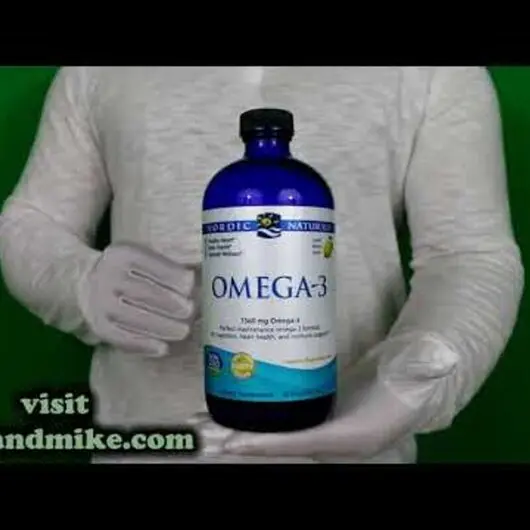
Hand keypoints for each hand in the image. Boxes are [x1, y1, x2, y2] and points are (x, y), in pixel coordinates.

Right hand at [77, 242, 198, 356]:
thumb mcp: (137, 257)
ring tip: (183, 331)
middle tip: (190, 311)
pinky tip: (162, 348)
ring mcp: (100, 303)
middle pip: (145, 292)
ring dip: (163, 327)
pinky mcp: (97, 325)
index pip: (151, 265)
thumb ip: (164, 267)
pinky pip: (122, 338)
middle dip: (172, 304)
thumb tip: (198, 282)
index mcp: (123, 255)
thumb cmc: (124, 271)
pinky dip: (144, 345)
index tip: (190, 286)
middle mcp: (108, 277)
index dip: (173, 276)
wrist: (78, 281)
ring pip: (136, 317)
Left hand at [215, 334, 455, 459]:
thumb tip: (440, 357)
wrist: (411, 379)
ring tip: (203, 420)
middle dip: (241, 440)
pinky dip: (256, 412)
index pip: (304, 443)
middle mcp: (332, 438)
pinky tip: (236, 397)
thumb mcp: (422, 368)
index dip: (268, 444)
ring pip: (276, 431)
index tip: (231, 442)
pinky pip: (281, 416)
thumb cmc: (417, 377)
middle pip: (280, 443)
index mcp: (353, 435)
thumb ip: (425, 364)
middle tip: (202, 431)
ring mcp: (322, 426)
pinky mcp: (317, 411)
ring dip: (240, 427)